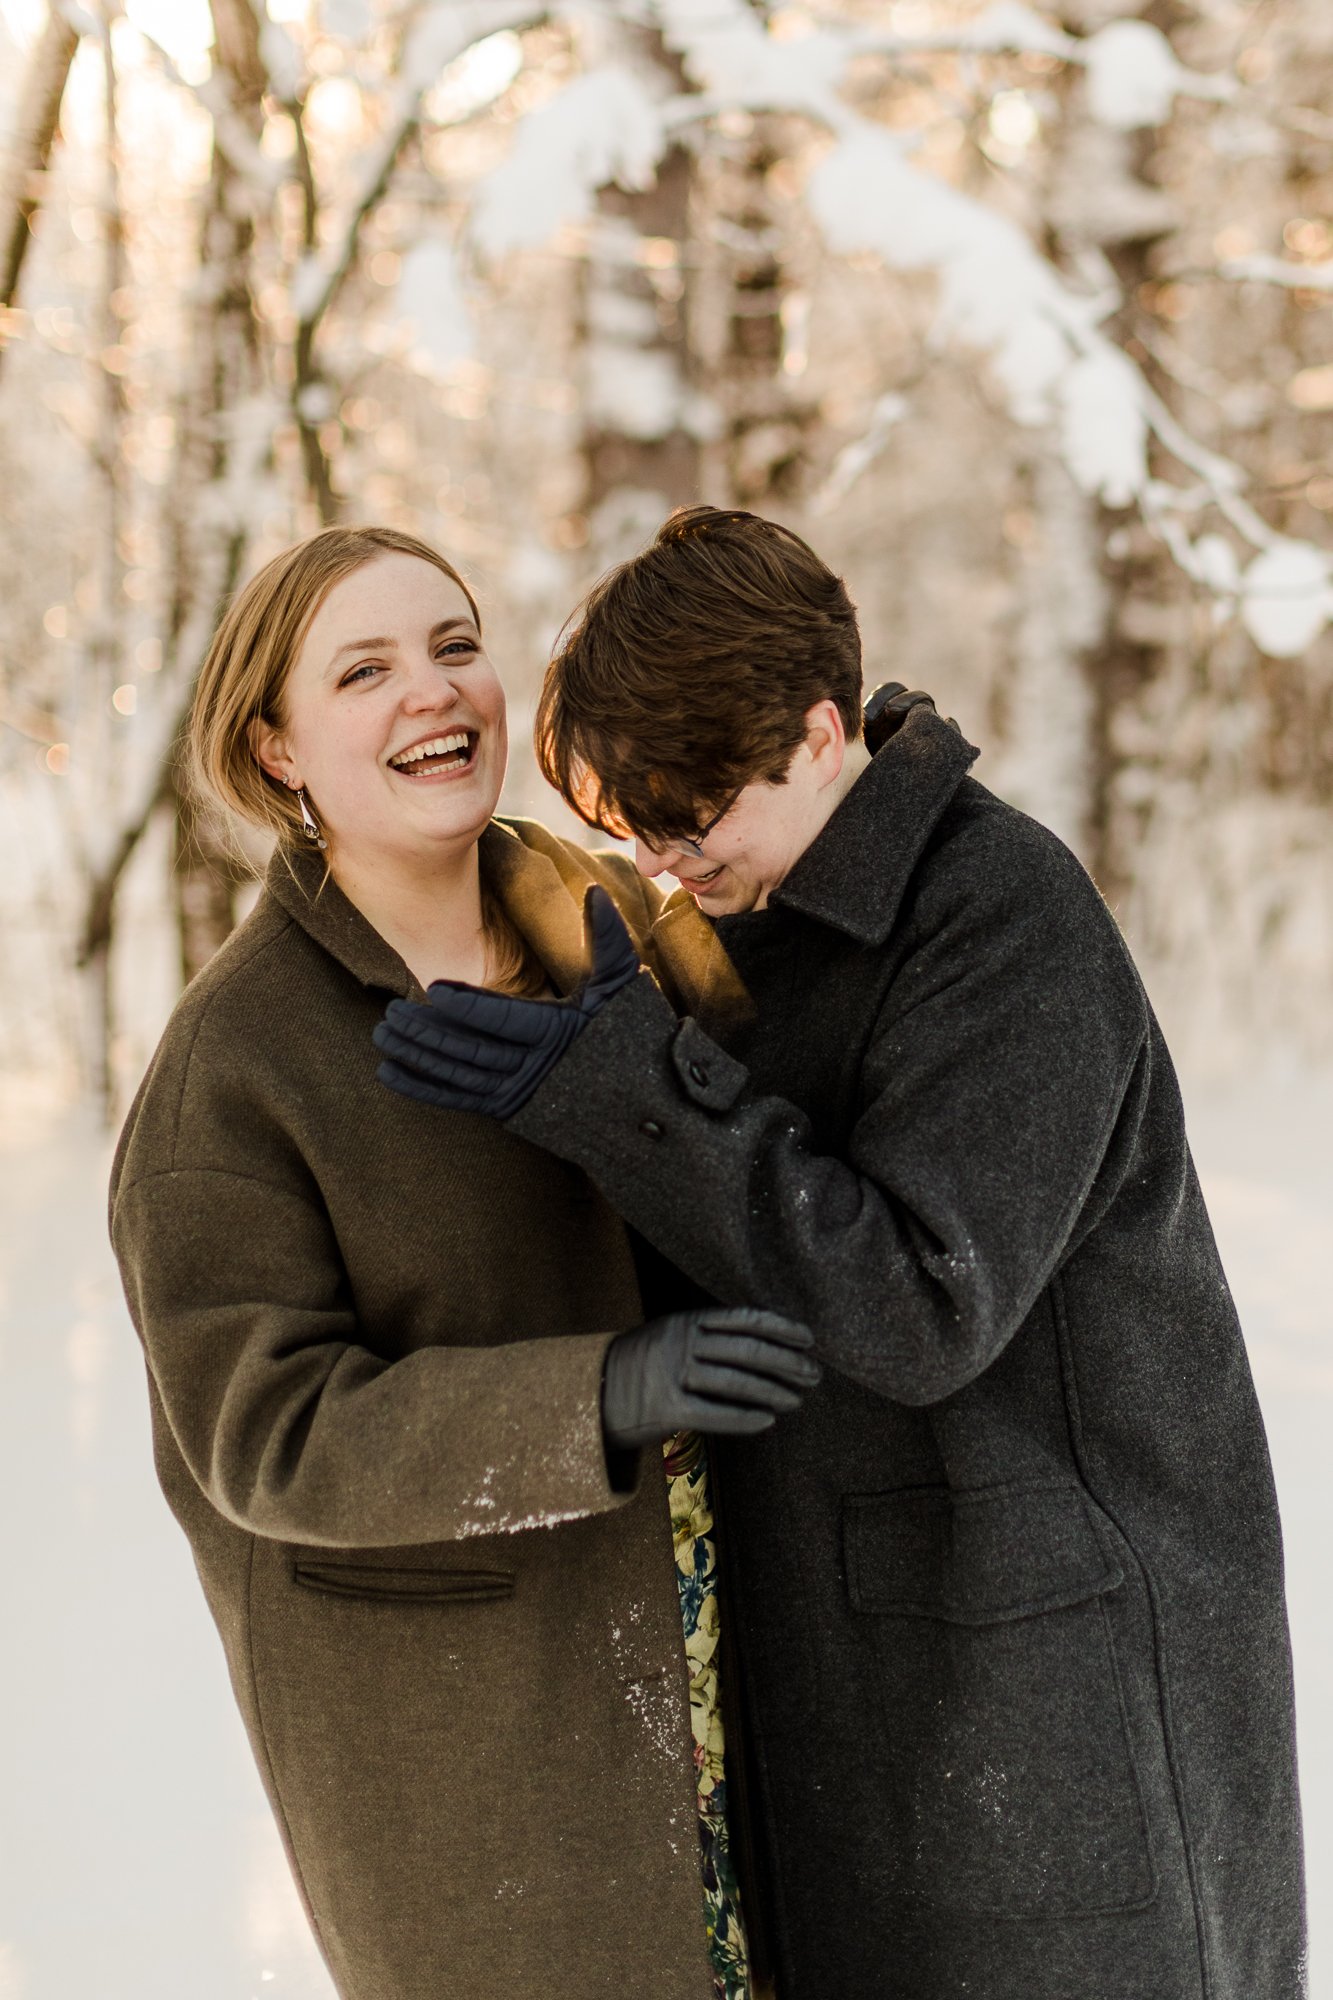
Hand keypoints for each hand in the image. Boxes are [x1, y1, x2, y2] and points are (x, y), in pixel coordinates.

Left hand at [374, 885, 639, 1118]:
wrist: (649, 1110)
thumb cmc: (637, 1038)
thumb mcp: (624, 986)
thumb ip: (609, 939)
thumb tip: (595, 892)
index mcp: (558, 1033)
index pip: (503, 1019)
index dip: (467, 1006)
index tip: (433, 990)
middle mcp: (534, 1069)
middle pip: (470, 1051)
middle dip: (427, 1034)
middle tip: (391, 1012)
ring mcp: (520, 1095)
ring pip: (458, 1077)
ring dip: (418, 1058)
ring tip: (382, 1035)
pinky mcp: (510, 1111)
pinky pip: (458, 1101)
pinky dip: (423, 1089)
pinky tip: (390, 1074)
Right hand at [601, 1306, 819, 1451]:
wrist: (593, 1392)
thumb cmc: (642, 1365)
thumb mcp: (671, 1334)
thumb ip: (709, 1334)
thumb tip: (764, 1343)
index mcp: (687, 1320)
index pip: (745, 1319)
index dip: (781, 1327)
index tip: (809, 1339)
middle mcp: (682, 1342)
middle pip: (748, 1350)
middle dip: (787, 1362)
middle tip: (814, 1375)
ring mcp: (672, 1374)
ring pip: (735, 1383)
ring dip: (773, 1392)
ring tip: (797, 1400)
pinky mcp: (666, 1409)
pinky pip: (713, 1414)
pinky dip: (743, 1418)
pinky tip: (767, 1421)